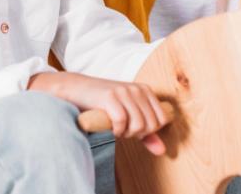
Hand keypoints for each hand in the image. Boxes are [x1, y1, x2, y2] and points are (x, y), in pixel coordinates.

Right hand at [28, 72, 169, 155]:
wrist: (77, 89)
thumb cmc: (104, 105)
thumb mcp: (129, 116)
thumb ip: (146, 134)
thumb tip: (162, 151)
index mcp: (145, 90)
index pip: (163, 119)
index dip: (149, 130)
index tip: (134, 128)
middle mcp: (137, 89)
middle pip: (151, 125)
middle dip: (137, 133)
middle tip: (123, 129)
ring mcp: (124, 91)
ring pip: (139, 125)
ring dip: (126, 133)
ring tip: (116, 127)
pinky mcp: (110, 96)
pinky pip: (122, 122)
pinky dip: (116, 130)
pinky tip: (109, 126)